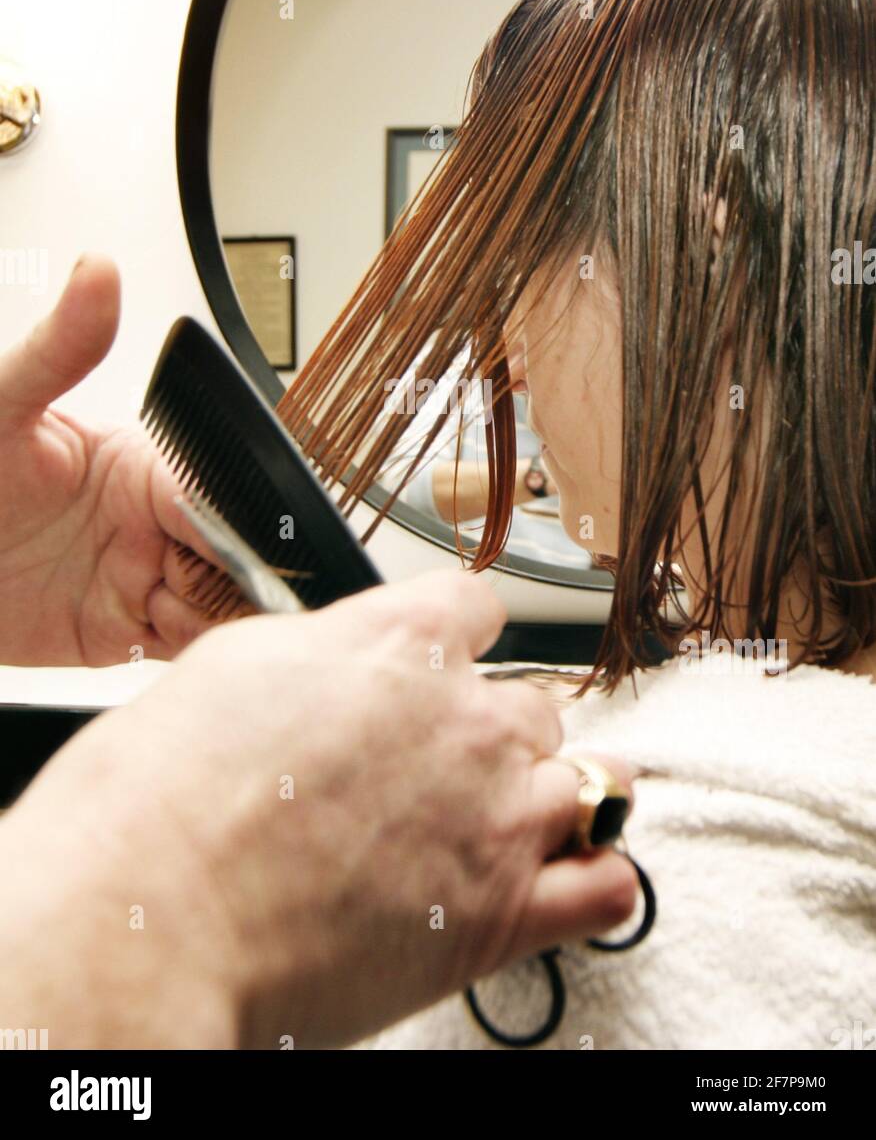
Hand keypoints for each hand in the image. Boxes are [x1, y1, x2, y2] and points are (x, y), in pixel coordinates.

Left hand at [0, 253, 215, 664]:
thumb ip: (55, 349)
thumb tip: (97, 272)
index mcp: (140, 467)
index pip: (211, 496)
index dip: (223, 522)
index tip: (213, 542)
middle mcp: (151, 522)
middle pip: (228, 553)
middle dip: (229, 575)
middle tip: (188, 583)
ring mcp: (139, 577)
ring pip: (216, 603)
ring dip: (211, 615)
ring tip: (167, 610)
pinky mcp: (122, 630)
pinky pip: (182, 643)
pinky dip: (192, 647)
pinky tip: (165, 636)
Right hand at [0, 569, 637, 1048]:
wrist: (145, 917)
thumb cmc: (159, 802)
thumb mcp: (232, 667)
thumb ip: (321, 656)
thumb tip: (341, 663)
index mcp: (401, 642)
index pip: (478, 607)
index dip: (457, 639)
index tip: (446, 664)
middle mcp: (464, 717)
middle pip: (531, 702)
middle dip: (491, 733)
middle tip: (436, 773)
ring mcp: (496, 813)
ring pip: (587, 778)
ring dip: (550, 797)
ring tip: (505, 824)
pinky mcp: (505, 912)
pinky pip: (608, 882)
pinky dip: (593, 880)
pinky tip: (558, 881)